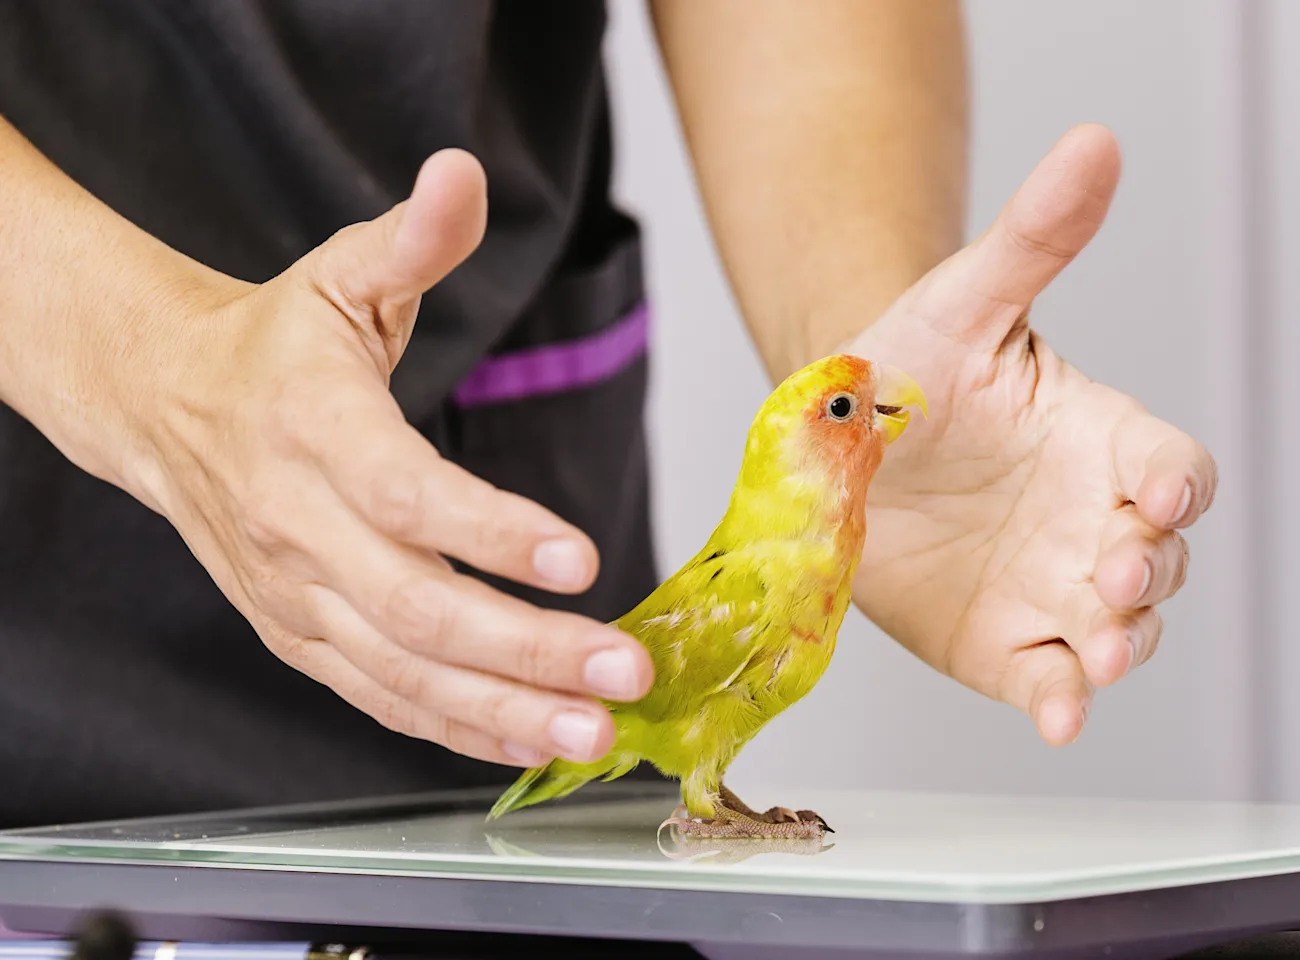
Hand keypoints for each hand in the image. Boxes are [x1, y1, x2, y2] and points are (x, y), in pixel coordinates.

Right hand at [119, 150, 652, 765]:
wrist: (167, 408)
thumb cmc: (276, 346)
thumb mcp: (340, 274)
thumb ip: (412, 239)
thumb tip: (463, 172)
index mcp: (313, 429)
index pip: (405, 494)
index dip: (489, 530)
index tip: (577, 557)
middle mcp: (298, 527)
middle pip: (417, 607)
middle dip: (527, 648)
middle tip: (623, 672)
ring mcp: (296, 596)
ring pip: (403, 673)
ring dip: (503, 710)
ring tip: (594, 734)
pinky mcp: (301, 638)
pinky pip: (381, 698)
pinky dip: (457, 729)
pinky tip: (529, 743)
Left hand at [845, 124, 1217, 745]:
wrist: (839, 439)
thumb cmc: (913, 365)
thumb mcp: (965, 300)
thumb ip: (1034, 237)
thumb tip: (1093, 143)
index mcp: (1100, 441)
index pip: (1172, 468)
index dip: (1175, 484)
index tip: (1158, 492)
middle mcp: (1092, 520)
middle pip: (1161, 559)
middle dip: (1149, 573)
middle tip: (1112, 573)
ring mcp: (1054, 586)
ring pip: (1122, 627)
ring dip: (1122, 643)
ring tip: (1100, 650)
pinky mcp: (1008, 641)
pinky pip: (1050, 678)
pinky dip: (1062, 702)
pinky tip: (1059, 718)